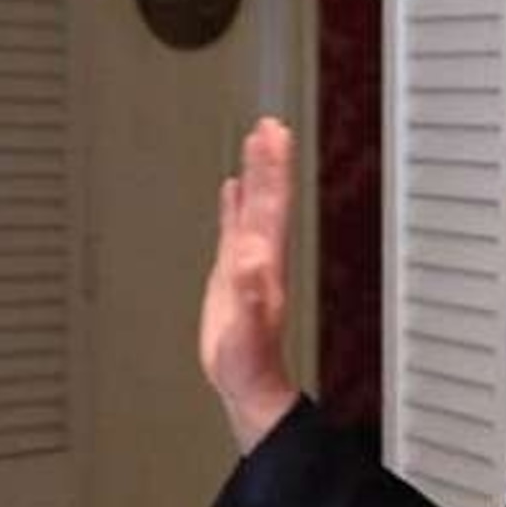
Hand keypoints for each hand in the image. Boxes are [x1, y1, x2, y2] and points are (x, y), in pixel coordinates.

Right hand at [199, 117, 302, 451]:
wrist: (247, 382)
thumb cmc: (248, 361)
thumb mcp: (245, 328)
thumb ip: (248, 293)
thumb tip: (250, 258)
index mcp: (265, 261)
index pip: (273, 204)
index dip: (273, 169)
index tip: (273, 135)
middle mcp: (260, 254)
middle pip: (268, 196)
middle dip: (269, 159)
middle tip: (270, 124)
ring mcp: (248, 261)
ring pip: (255, 205)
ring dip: (257, 173)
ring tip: (257, 141)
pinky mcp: (232, 272)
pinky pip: (235, 226)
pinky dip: (235, 204)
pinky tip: (232, 188)